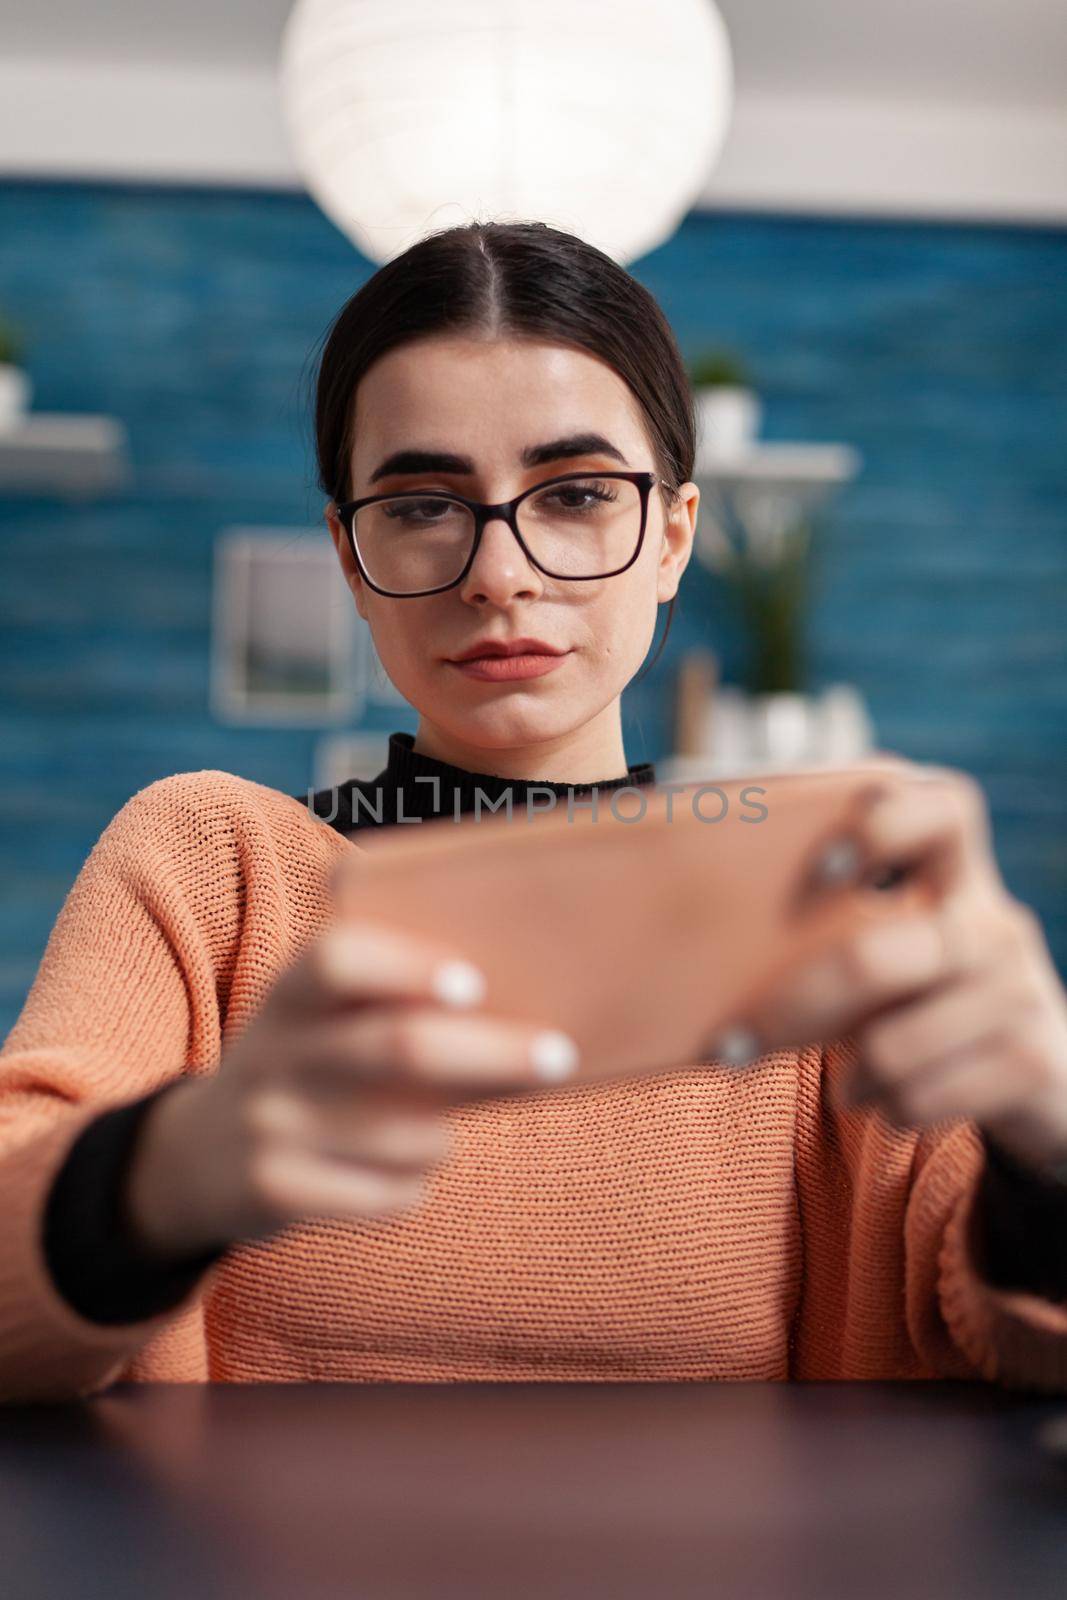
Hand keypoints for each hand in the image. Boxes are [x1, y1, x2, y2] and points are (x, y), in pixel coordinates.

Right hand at [124, 916, 579, 1258]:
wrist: (192, 1159)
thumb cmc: (303, 1071)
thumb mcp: (318, 1022)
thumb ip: (391, 1007)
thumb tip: (521, 1013)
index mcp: (291, 992)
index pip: (339, 958)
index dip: (407, 968)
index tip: (472, 983)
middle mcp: (275, 1051)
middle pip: (399, 1048)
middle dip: (492, 1053)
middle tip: (559, 1056)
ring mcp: (271, 1124)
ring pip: (409, 1135)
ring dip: (447, 1137)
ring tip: (440, 1130)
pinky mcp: (276, 1190)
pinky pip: (389, 1196)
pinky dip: (414, 1187)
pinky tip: (398, 1175)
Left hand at [712, 760, 1066, 1172]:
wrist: (1038, 1079)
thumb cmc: (926, 1000)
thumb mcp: (894, 945)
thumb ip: (830, 924)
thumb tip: (698, 921)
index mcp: (957, 872)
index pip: (941, 807)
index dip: (881, 824)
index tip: (820, 868)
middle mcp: (994, 921)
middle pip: (876, 957)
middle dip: (793, 1009)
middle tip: (735, 1045)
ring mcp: (1021, 988)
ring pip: (890, 1047)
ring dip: (848, 1080)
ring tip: (848, 1085)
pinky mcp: (1033, 1060)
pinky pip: (920, 1096)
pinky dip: (886, 1111)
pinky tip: (887, 1103)